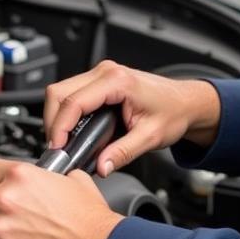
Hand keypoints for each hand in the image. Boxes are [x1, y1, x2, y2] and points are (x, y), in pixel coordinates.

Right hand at [44, 60, 220, 175]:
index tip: (57, 147)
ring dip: (57, 117)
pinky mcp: (100, 82)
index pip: (74, 101)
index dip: (59, 126)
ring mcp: (101, 74)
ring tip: (63, 142)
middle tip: (58, 148)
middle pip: (59, 92)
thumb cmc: (174, 112)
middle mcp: (106, 72)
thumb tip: (101, 166)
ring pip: (61, 92)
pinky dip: (66, 113)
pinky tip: (72, 131)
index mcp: (118, 81)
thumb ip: (123, 153)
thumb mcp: (150, 137)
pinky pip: (72, 93)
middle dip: (52, 121)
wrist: (187, 103)